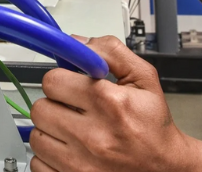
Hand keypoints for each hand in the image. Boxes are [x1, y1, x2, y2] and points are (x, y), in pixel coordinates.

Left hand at [29, 36, 199, 171]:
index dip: (61, 78)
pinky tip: (68, 150)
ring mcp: (81, 164)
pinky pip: (38, 164)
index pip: (53, 80)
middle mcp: (94, 137)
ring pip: (36, 137)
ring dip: (51, 131)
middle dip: (54, 104)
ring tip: (71, 130)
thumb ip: (111, 52)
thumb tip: (78, 42)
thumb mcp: (144, 79)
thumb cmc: (153, 126)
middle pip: (40, 108)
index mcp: (110, 104)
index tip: (70, 84)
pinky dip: (49, 157)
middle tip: (71, 108)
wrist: (165, 168)